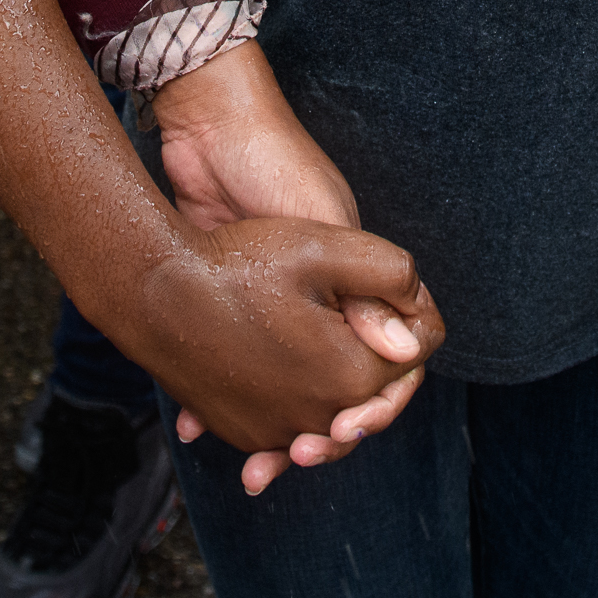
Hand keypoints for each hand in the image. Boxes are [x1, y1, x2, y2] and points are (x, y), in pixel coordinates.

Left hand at [148, 44, 426, 482]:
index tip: (349, 430)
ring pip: (286, 391)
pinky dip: (219, 403)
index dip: (377, 402)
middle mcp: (322, 300)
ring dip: (272, 434)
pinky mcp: (229, 305)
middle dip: (323, 432)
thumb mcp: (320, 225)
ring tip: (254, 468)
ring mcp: (274, 306)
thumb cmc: (272, 163)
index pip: (390, 359)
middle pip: (338, 388)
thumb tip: (402, 353)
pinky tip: (195, 426)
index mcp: (355, 280)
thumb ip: (359, 288)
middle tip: (299, 456)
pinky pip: (235, 371)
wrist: (204, 129)